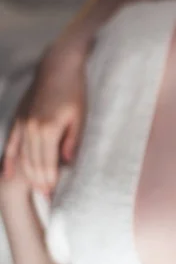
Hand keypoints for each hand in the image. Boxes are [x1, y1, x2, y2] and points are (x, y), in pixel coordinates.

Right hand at [2, 50, 85, 194]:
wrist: (58, 67)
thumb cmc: (74, 91)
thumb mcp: (80, 117)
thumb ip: (73, 140)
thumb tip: (68, 162)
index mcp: (48, 129)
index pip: (47, 163)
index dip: (50, 180)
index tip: (54, 194)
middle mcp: (32, 129)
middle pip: (33, 163)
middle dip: (39, 182)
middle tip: (47, 197)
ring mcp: (22, 123)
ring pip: (22, 157)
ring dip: (27, 175)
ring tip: (35, 189)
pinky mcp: (18, 118)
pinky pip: (11, 144)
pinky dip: (9, 160)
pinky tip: (7, 175)